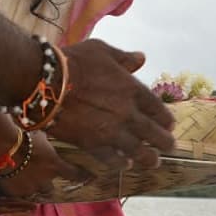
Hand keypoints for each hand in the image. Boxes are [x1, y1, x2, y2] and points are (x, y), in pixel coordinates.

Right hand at [0, 130, 85, 199]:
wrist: (1, 145)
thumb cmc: (23, 135)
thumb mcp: (40, 136)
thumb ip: (46, 143)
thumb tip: (47, 138)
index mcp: (54, 165)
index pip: (73, 174)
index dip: (82, 176)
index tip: (90, 178)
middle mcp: (44, 180)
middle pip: (49, 189)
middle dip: (45, 183)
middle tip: (39, 175)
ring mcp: (28, 188)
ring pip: (33, 191)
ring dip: (30, 185)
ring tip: (21, 177)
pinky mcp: (13, 192)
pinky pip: (17, 192)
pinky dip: (14, 186)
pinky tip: (8, 177)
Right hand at [53, 39, 174, 167]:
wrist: (45, 83)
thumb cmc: (73, 62)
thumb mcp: (102, 51)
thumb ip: (124, 58)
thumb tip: (141, 58)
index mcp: (131, 89)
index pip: (156, 108)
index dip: (165, 118)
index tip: (169, 124)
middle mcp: (126, 113)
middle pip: (152, 132)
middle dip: (164, 141)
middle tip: (170, 146)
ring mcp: (110, 131)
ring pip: (137, 150)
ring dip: (148, 158)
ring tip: (154, 162)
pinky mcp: (91, 144)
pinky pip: (111, 158)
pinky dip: (120, 163)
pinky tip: (125, 165)